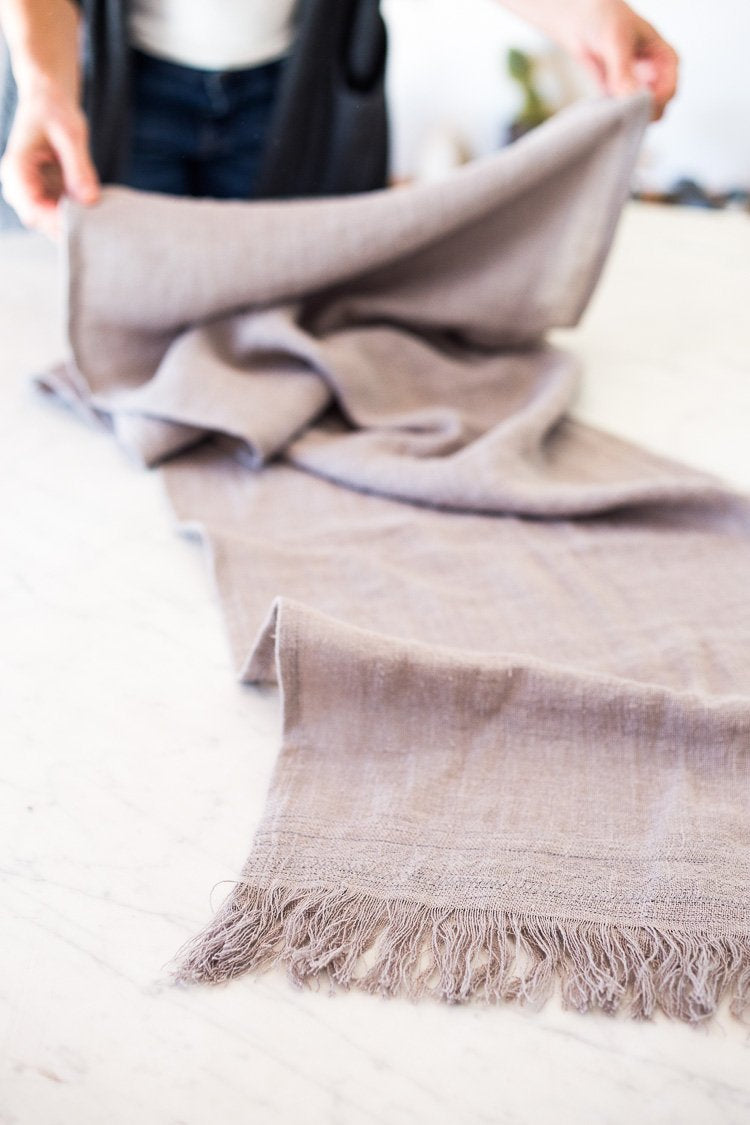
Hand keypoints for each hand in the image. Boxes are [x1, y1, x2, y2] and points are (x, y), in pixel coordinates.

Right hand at [0, 81, 99, 239]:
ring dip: (74, 221)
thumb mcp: (71, 135)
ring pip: (51, 222)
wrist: (49, 101)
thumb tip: (90, 200)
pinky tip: (93, 208)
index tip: (84, 222)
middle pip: (41, 221)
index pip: (31, 209)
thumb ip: (80, 167)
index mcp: (16, 169)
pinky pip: (61, 213)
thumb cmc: (55, 111)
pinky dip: (77, 214)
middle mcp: (18, 185)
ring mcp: (31, 191)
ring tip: (97, 216)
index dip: (57, 221)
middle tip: (97, 224)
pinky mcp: (45, 193)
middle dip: (67, 225)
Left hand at [548, 0, 678, 120]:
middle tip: (624, 115)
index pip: (670, 89)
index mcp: (664, 59)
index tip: (638, 106)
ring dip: (626, 118)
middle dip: (643, 114)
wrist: (578, 16)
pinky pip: (618, 114)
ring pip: (639, 114)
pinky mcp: (614, 95)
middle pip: (658, 107)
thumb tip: (631, 97)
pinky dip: (612, 117)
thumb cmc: (605, 16)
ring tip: (611, 113)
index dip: (657, 102)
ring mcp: (633, 87)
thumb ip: (623, 70)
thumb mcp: (616, 41)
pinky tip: (602, 112)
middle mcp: (652, 76)